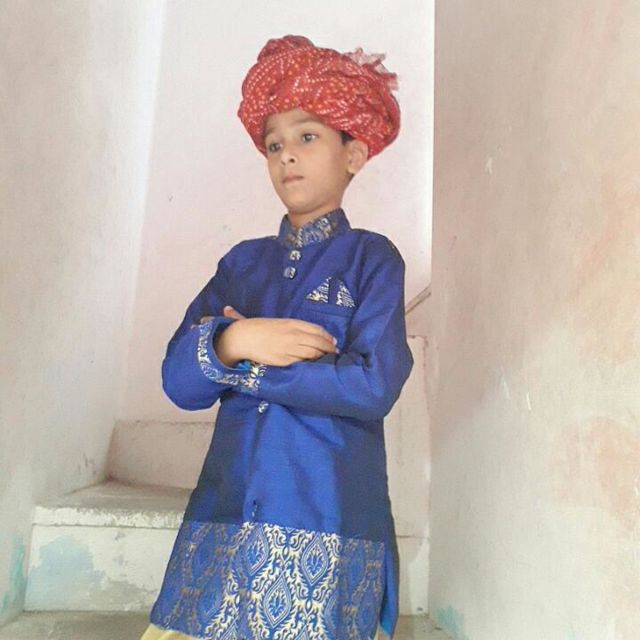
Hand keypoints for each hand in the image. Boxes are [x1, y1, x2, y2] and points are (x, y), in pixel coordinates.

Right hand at [211, 306, 338, 366]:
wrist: (243, 337)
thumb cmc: (256, 328)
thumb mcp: (277, 322)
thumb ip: (292, 327)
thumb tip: (307, 333)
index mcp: (292, 323)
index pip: (317, 329)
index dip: (327, 336)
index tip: (333, 341)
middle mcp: (294, 334)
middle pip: (319, 341)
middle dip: (329, 348)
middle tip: (334, 352)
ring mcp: (290, 347)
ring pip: (313, 352)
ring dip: (323, 356)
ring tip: (328, 360)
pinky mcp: (284, 360)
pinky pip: (302, 362)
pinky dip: (310, 363)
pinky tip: (314, 366)